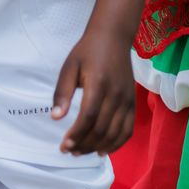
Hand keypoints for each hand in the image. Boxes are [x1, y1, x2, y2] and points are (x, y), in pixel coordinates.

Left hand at [52, 25, 134, 155]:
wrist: (113, 37)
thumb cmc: (87, 51)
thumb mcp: (70, 67)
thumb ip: (62, 92)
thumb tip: (56, 118)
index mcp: (98, 83)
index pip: (88, 117)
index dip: (76, 135)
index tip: (63, 145)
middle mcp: (116, 93)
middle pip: (101, 129)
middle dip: (83, 145)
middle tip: (69, 150)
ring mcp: (127, 99)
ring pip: (115, 133)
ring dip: (98, 147)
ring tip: (81, 151)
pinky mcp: (133, 102)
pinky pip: (128, 130)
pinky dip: (117, 144)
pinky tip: (103, 150)